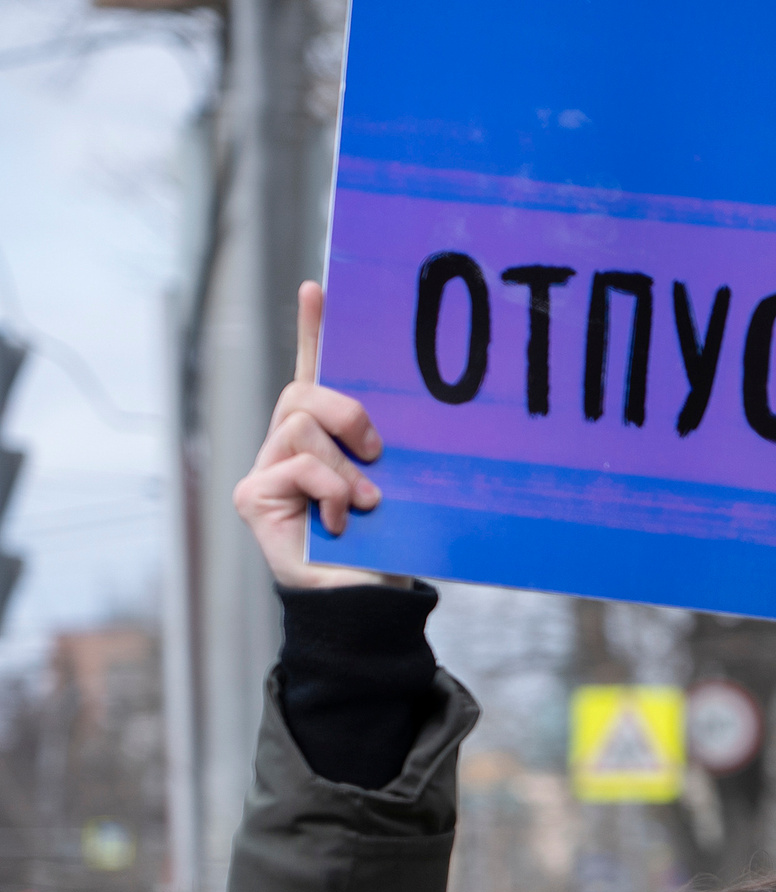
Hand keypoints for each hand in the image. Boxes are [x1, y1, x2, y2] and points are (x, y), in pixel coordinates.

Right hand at [231, 281, 406, 590]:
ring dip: (344, 466)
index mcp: (321, 440)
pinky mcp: (253, 497)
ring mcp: (265, 472)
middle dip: (346, 414)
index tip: (317, 288)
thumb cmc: (384, 544)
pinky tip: (342, 519)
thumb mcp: (394, 483)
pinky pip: (297, 465)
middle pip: (301, 395)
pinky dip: (330, 490)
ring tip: (365, 502)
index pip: (312, 374)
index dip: (312, 330)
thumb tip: (405, 419)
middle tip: (377, 454)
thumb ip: (383, 449)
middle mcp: (284, 449)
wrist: (366, 601)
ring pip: (300, 428)